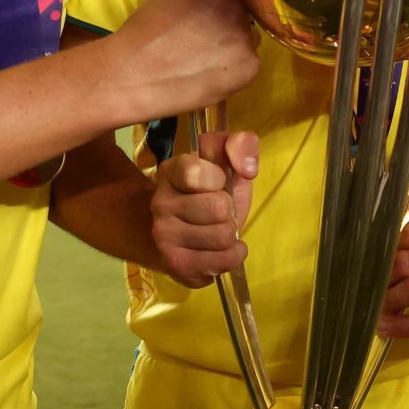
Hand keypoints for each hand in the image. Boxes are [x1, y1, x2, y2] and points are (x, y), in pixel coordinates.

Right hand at [108, 0, 260, 120]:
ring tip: (203, 59)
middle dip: (229, 20)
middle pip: (244, 8)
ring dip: (234, 44)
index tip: (215, 8)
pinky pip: (248, 63)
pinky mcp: (250, 64)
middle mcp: (235, 1)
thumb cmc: (143, 33)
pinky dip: (233, 70)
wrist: (133, 74)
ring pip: (249, 36)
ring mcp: (245, 33)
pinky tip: (209, 75)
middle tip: (204, 38)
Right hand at [151, 130, 257, 287]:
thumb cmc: (212, 191)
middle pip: (218, 208)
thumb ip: (242, 144)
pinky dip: (233, 256)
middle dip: (229, 210)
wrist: (186, 231)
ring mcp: (164, 235)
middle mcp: (160, 202)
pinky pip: (221, 262)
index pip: (194, 171)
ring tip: (219, 229)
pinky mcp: (175, 264)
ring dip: (231, 233)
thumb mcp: (228, 160)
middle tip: (220, 211)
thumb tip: (248, 168)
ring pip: (222, 236)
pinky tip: (225, 249)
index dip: (218, 177)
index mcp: (171, 171)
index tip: (219, 180)